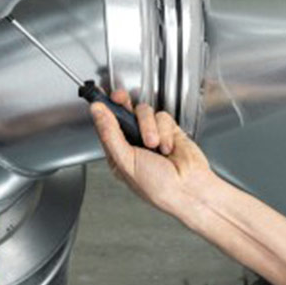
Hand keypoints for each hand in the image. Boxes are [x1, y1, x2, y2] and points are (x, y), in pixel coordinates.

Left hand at [89, 89, 212, 215]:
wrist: (189, 189)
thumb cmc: (157, 185)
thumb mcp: (125, 161)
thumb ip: (109, 134)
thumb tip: (97, 111)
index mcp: (118, 153)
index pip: (106, 125)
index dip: (102, 109)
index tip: (98, 96)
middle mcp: (133, 142)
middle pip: (123, 111)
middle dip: (122, 103)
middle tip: (120, 98)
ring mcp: (152, 135)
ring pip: (143, 111)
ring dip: (149, 127)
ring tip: (154, 144)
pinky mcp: (169, 130)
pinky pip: (162, 117)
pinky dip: (165, 131)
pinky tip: (168, 147)